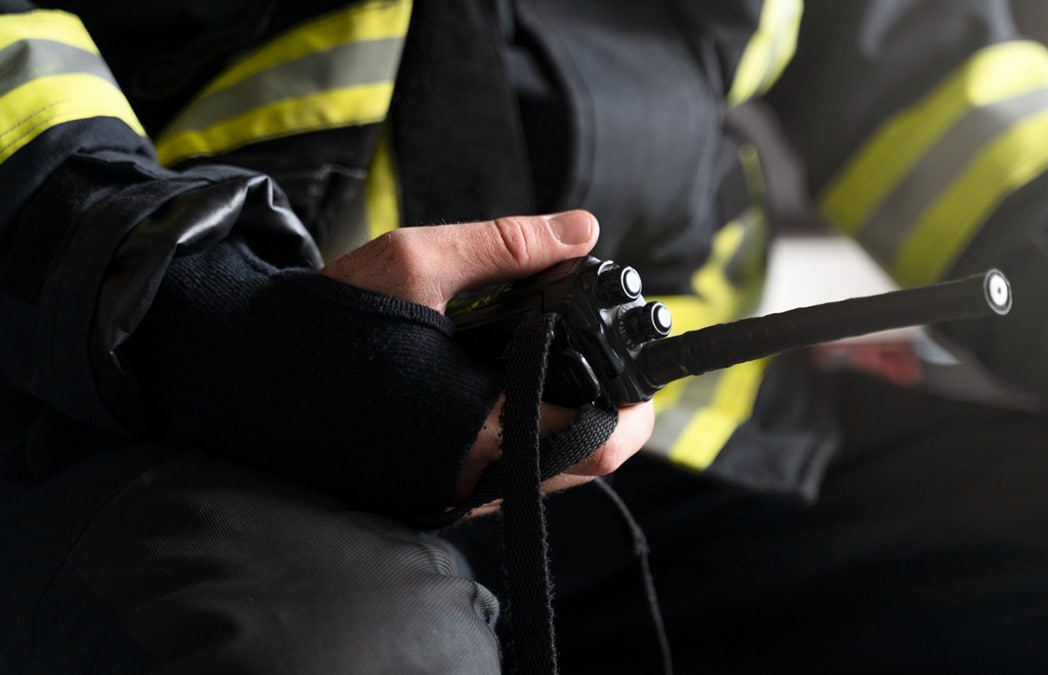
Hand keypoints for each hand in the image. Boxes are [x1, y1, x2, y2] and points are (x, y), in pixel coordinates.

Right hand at [321, 211, 654, 510]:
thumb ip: (506, 245)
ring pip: (550, 477)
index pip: (597, 442)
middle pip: (586, 468)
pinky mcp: (432, 495)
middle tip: (606, 364)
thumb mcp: (415, 262)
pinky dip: (531, 437)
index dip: (632, 407)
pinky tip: (513, 389)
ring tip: (562, 366)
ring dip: (573, 427)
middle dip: (611, 416)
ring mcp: (451, 495)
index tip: (633, 366)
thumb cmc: (324, 321)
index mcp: (476, 430)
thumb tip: (583, 230)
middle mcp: (471, 479)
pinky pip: (509, 478)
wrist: (243, 373)